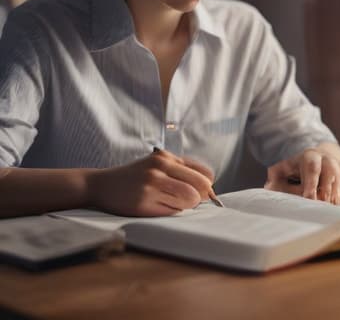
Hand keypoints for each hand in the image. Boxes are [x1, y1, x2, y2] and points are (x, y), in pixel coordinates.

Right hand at [87, 149, 214, 216]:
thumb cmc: (136, 177)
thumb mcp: (158, 165)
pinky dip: (171, 211)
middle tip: (190, 200)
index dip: (206, 185)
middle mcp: (160, 167)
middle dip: (200, 197)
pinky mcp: (144, 203)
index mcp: (166, 157)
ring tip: (172, 202)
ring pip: (189, 200)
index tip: (200, 191)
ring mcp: (152, 185)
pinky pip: (172, 211)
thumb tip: (209, 190)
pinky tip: (158, 206)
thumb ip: (181, 171)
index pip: (204, 173)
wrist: (102, 185)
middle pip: (201, 186)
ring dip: (186, 205)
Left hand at [264, 142, 339, 205]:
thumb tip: (271, 187)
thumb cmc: (290, 172)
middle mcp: (326, 158)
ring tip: (335, 208)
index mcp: (308, 156)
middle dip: (328, 189)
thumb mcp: (279, 173)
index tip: (309, 199)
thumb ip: (276, 182)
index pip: (312, 167)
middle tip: (324, 206)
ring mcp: (337, 165)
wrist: (307, 163)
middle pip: (331, 170)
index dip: (312, 183)